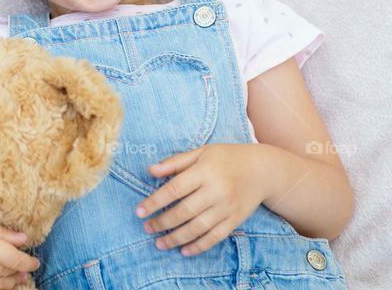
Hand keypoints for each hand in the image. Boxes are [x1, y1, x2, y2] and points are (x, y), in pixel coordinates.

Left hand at [134, 143, 269, 256]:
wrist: (263, 170)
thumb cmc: (227, 158)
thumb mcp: (201, 152)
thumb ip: (175, 162)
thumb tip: (150, 170)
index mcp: (204, 171)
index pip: (174, 189)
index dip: (154, 201)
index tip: (139, 211)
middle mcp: (216, 191)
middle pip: (185, 211)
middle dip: (163, 222)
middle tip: (147, 228)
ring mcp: (227, 207)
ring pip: (198, 227)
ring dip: (177, 238)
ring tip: (159, 243)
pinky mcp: (236, 220)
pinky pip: (216, 236)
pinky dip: (199, 246)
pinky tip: (184, 250)